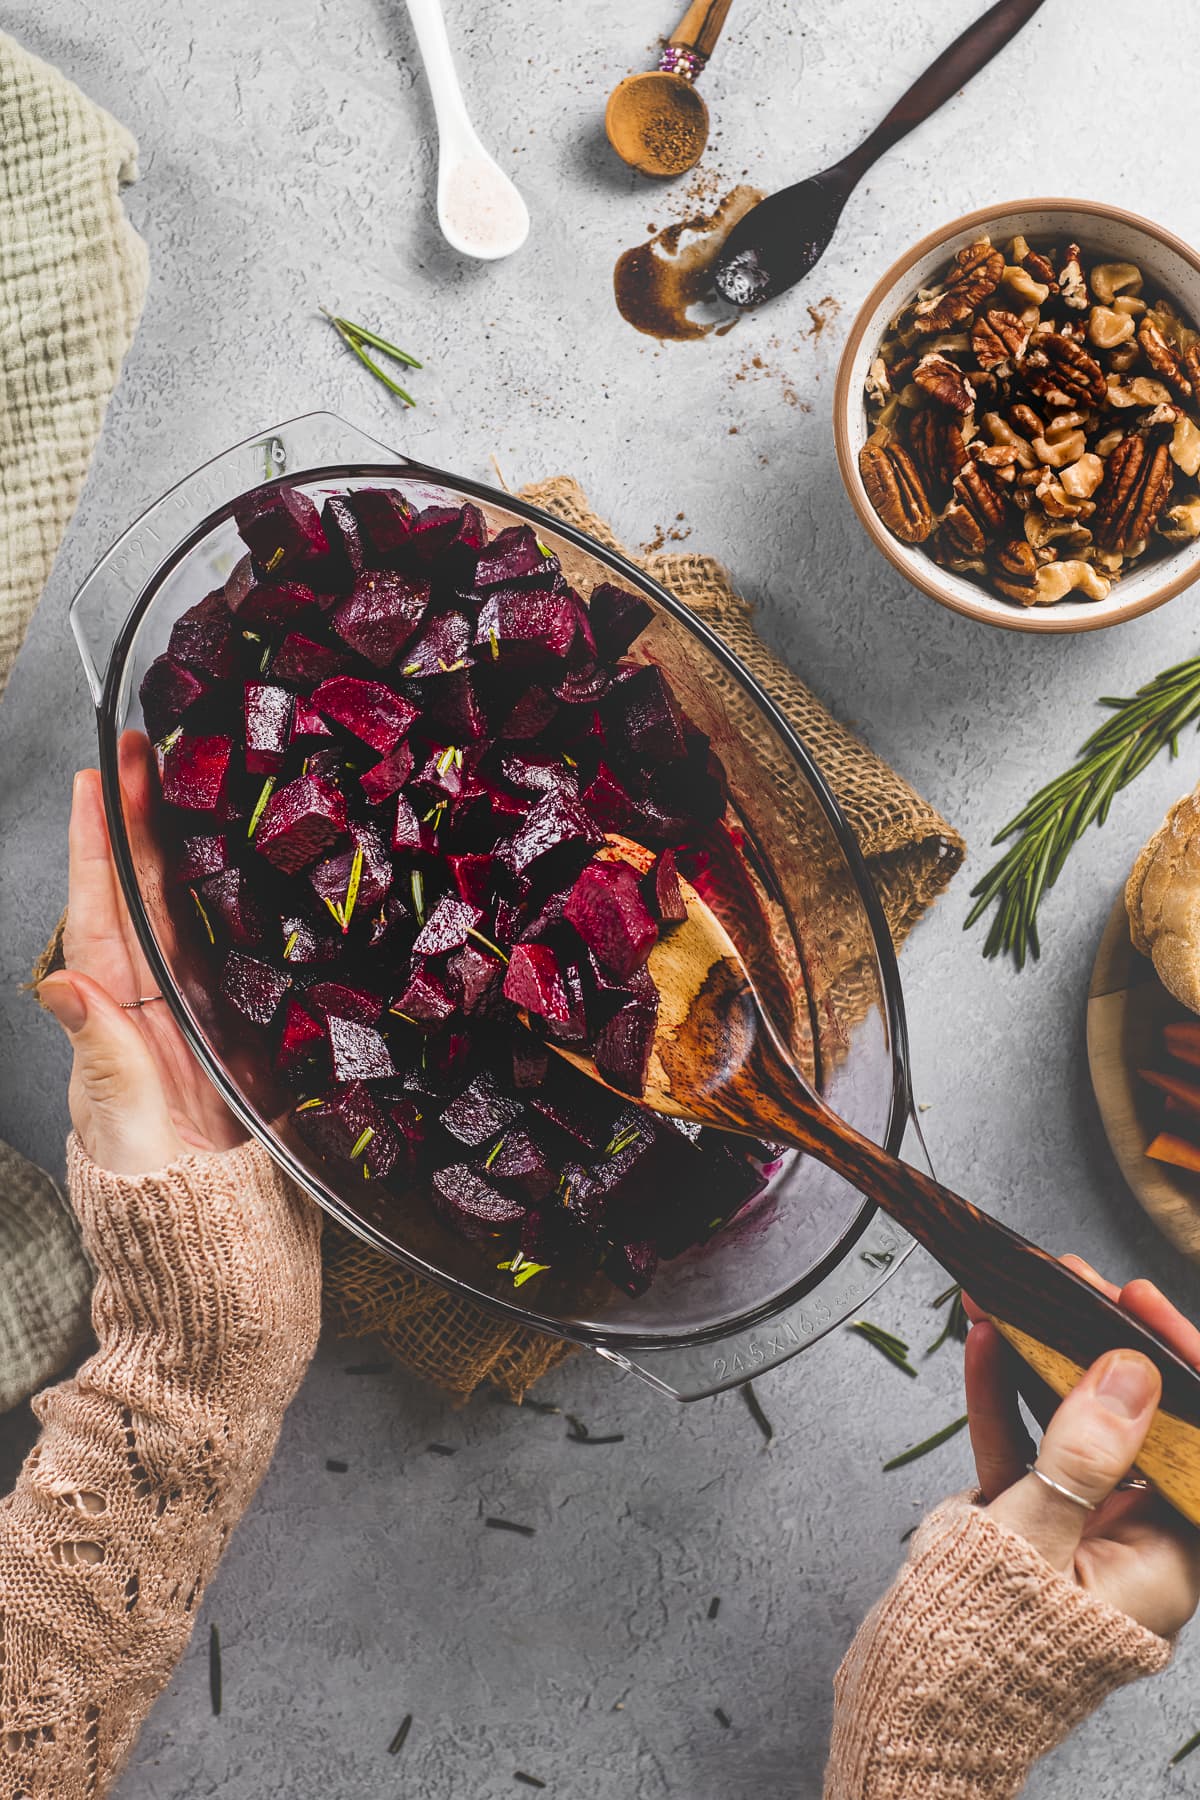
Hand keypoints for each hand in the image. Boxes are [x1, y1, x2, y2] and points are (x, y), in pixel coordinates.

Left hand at [39, 769, 244, 1175]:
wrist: (215, 1247)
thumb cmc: (153, 1195)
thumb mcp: (119, 1125)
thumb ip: (102, 1057)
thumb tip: (66, 986)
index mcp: (110, 1013)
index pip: (100, 908)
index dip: (100, 841)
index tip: (99, 777)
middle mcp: (149, 1001)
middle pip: (145, 892)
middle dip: (144, 817)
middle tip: (153, 746)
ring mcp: (197, 1011)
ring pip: (191, 911)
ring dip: (190, 846)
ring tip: (197, 781)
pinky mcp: (243, 1029)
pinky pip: (243, 953)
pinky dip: (244, 904)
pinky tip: (254, 863)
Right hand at [964, 1262, 1199, 1638]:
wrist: (911, 1711)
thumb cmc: (981, 1653)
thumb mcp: (1034, 1540)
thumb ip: (1080, 1454)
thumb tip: (1129, 1374)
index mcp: (1165, 1564)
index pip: (1194, 1448)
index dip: (1177, 1368)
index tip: (1140, 1308)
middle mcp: (1131, 1542)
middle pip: (1134, 1426)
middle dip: (1102, 1348)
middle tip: (1074, 1283)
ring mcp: (1076, 1529)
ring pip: (1073, 1427)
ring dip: (1043, 1359)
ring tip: (1021, 1296)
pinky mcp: (1025, 1523)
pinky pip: (1024, 1448)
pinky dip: (1002, 1398)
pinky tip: (984, 1347)